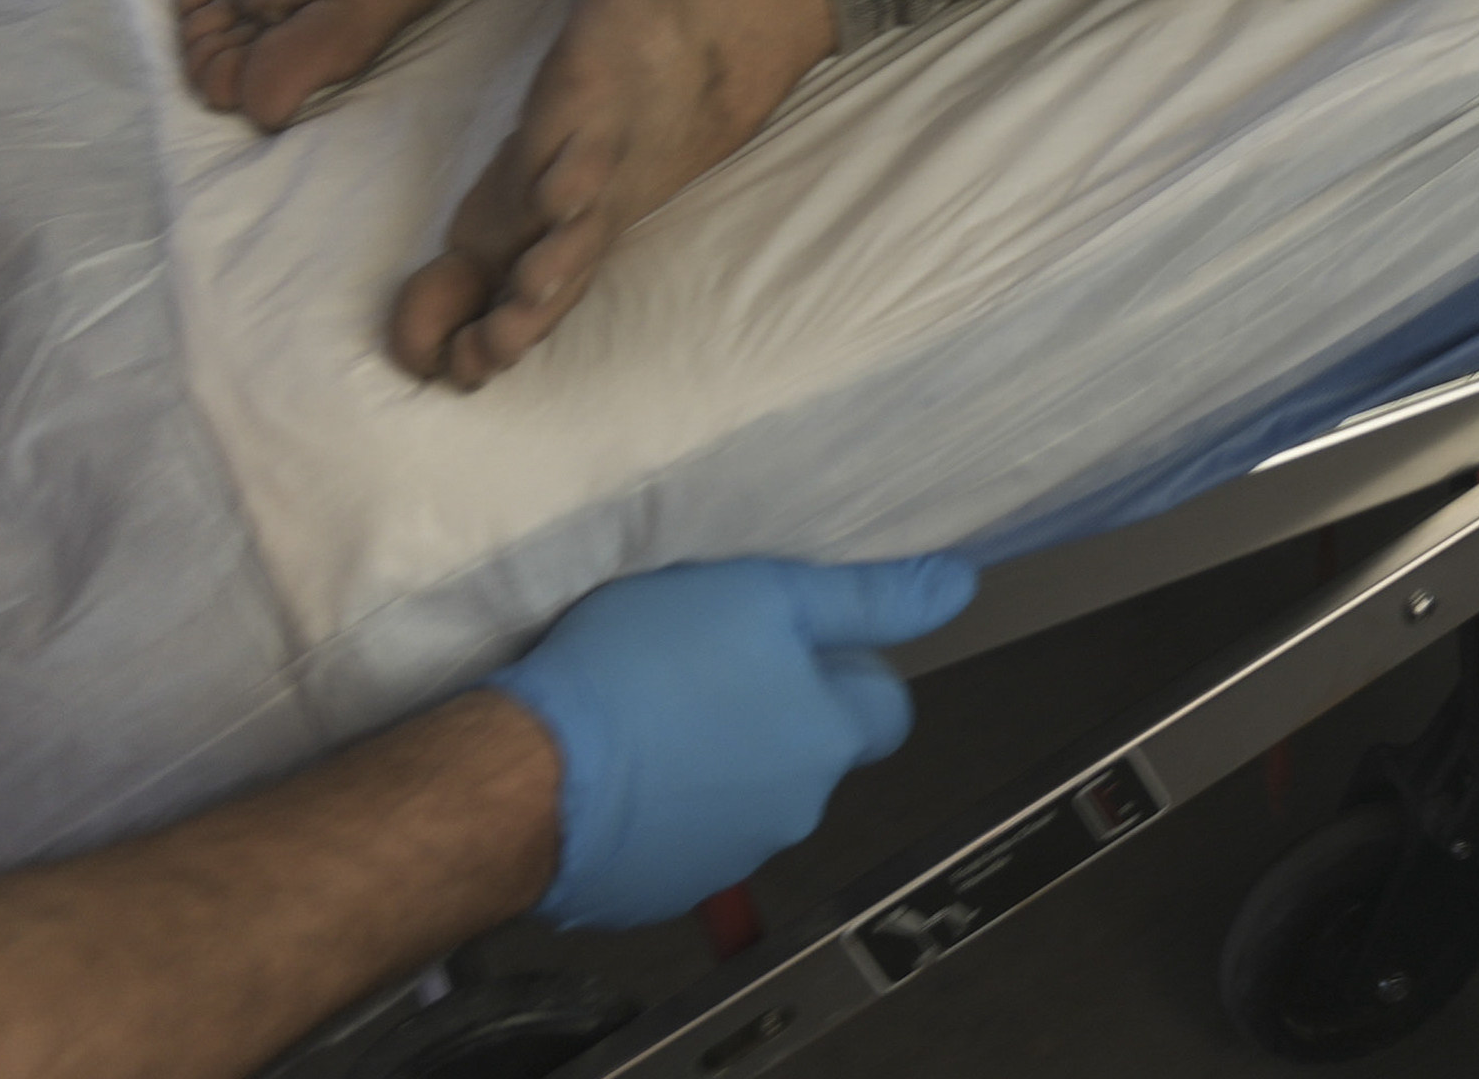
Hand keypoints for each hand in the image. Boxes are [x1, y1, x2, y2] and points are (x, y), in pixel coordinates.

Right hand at [487, 552, 975, 929]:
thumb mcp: (764, 595)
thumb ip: (867, 598)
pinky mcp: (661, 892)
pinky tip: (623, 775)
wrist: (523, 775)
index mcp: (828, 741)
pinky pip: (684, 842)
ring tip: (654, 720)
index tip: (786, 645)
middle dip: (778, 716)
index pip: (883, 708)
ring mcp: (728, 861)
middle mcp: (794, 811)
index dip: (843, 669)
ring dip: (720, 763)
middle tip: (709, 671)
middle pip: (812, 753)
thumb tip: (955, 586)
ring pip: (747, 798)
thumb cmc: (640, 669)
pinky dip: (666, 812)